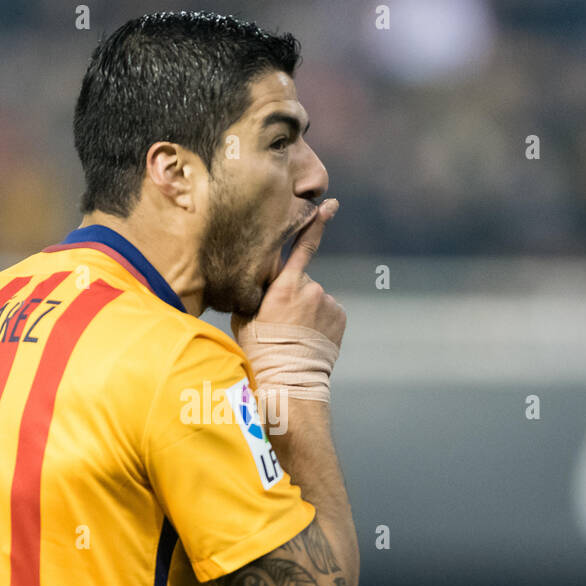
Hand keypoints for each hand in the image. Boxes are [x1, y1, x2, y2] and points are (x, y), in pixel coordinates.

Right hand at [232, 197, 344, 348]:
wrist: (288, 379)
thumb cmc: (260, 348)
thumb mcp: (245, 313)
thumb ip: (255, 289)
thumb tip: (255, 274)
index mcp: (285, 286)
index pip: (303, 246)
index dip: (316, 224)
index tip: (330, 206)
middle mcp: (311, 289)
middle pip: (302, 281)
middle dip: (294, 294)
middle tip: (283, 322)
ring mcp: (328, 302)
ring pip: (316, 298)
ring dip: (308, 310)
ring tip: (296, 334)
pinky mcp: (340, 316)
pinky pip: (328, 311)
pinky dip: (321, 320)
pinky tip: (310, 336)